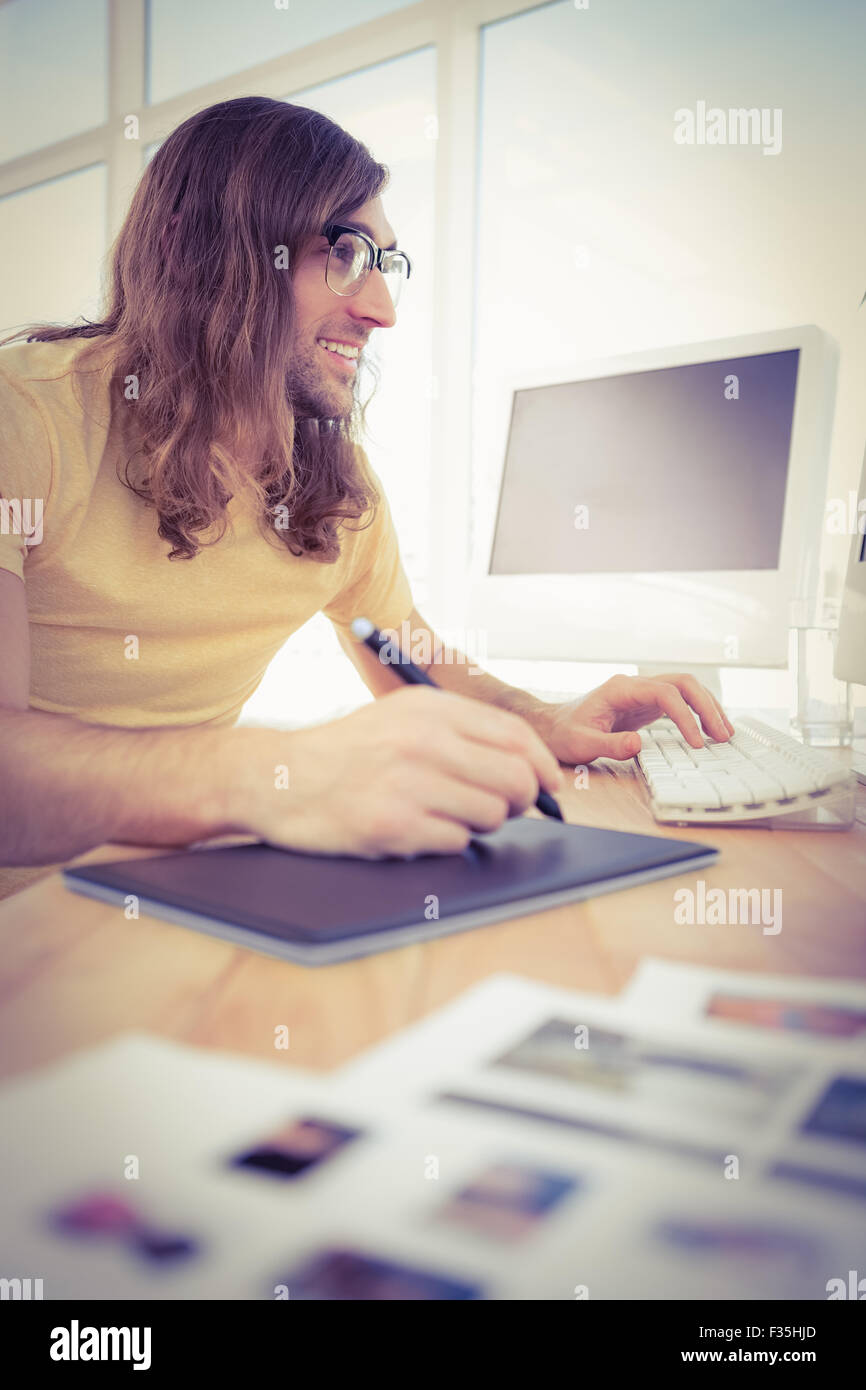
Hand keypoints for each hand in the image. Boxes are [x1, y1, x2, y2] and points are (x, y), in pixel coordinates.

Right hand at [232, 686, 564, 857]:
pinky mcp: (392, 825)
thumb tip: (528, 765)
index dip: (543, 766)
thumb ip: (460, 731)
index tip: (549, 785)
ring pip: (491, 815)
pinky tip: (419, 829)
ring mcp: (407, 784)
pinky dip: (449, 842)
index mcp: (430, 709)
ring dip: (482, 825)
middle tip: (506, 809)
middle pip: (513, 779)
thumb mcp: (401, 717)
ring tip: (449, 816)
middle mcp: (422, 741)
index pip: (515, 736)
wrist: (279, 779)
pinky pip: (457, 843)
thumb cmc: (348, 753)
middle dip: (520, 802)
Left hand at [540, 673, 734, 764]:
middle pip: (682, 683)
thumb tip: (638, 744)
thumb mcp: (581, 744)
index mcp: (620, 689)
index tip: (696, 742)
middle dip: (706, 706)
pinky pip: (678, 702)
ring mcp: (641, 693)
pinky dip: (696, 713)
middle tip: (722, 735)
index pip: (665, 693)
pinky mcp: (645, 705)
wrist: (551, 726)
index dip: (685, 716)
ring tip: (724, 734)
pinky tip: (708, 730)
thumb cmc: (564, 733)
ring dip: (706, 708)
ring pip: (684, 689)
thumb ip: (609, 745)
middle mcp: (635, 686)